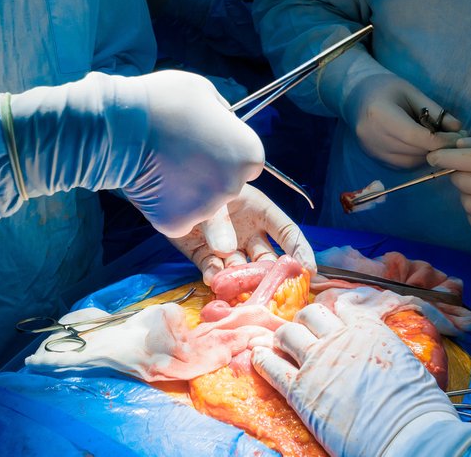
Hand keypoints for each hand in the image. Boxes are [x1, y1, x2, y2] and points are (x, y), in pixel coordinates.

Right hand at [6, 70, 264, 237]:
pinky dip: (165, 207)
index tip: (205, 145)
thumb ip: (222, 114)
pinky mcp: (178, 223)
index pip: (246, 162)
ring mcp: (206, 209)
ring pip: (201, 204)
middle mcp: (234, 186)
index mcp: (248, 154)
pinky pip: (177, 218)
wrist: (121, 128)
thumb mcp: (204, 92)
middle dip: (208, 175)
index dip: (226, 154)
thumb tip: (224, 122)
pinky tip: (151, 185)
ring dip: (186, 191)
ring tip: (162, 167)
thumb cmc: (163, 102)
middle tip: (180, 155)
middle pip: (225, 186)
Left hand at [168, 184, 315, 284]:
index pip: (287, 233)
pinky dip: (214, 277)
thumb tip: (226, 251)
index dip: (300, 251)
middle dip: (269, 274)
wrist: (162, 184)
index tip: (308, 271)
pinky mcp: (204, 257)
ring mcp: (226, 246)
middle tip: (269, 289)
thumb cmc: (196, 181)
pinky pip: (214, 271)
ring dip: (239, 280)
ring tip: (236, 288)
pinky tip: (212, 278)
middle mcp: (247, 232)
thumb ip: (219, 223)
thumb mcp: (212, 198)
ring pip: (240, 269)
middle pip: (266, 258)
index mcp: (259, 211)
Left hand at [251, 292, 457, 456]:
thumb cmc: (417, 405)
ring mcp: (317, 362)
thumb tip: (379, 349)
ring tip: (282, 347)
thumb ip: (384, 347)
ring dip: (283, 338)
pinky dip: (262, 359)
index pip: (342, 306)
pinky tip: (259, 357)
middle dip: (305, 322)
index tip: (330, 318)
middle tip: (305, 335)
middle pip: (310, 314)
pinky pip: (271, 366)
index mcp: (368, 330)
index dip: (333, 311)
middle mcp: (340, 339)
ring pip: (287, 333)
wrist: (408, 434)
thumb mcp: (407, 362)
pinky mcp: (300, 390)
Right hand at [342, 73, 461, 168]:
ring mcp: (371, 149)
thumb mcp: (413, 92)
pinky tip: (422, 147)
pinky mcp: (373, 158)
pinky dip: (416, 159)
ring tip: (438, 141)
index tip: (458, 138)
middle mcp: (372, 136)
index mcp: (379, 113)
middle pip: (412, 151)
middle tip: (454, 139)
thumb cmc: (387, 89)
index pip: (413, 135)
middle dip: (437, 148)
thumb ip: (436, 111)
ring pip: (409, 162)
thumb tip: (459, 130)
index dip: (439, 141)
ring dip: (428, 155)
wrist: (357, 97)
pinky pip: (401, 165)